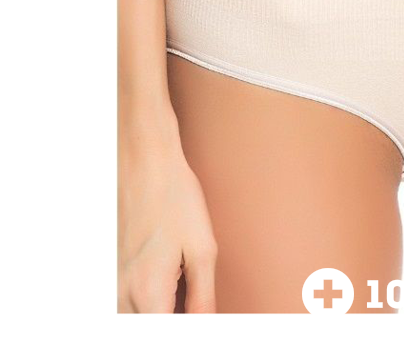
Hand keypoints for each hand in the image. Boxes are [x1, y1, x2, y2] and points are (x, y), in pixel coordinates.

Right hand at [118, 125, 216, 312]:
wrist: (145, 163)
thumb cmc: (176, 198)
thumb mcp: (203, 248)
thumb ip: (203, 297)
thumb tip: (205, 325)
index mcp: (148, 292)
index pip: (163, 335)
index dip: (187, 330)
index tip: (200, 317)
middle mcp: (121, 293)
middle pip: (143, 329)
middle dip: (168, 321)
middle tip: (191, 305)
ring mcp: (112, 282)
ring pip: (129, 319)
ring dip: (154, 313)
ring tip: (178, 294)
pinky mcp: (110, 270)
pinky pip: (123, 303)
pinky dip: (143, 304)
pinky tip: (161, 286)